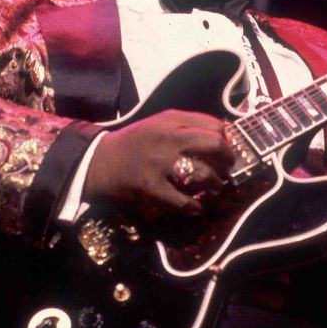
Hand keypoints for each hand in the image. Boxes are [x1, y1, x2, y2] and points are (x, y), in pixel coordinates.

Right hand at [83, 110, 233, 218]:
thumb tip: (221, 136)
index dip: (226, 139)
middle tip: (227, 168)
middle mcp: (168, 138)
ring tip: (215, 188)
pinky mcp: (151, 187)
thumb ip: (186, 126)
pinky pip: (183, 200)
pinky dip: (194, 207)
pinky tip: (196, 207)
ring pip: (203, 173)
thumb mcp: (158, 124)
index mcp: (171, 120)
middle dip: (228, 159)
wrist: (99, 162)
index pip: (214, 125)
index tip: (225, 149)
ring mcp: (160, 163)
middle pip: (214, 144)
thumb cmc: (134, 143)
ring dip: (216, 184)